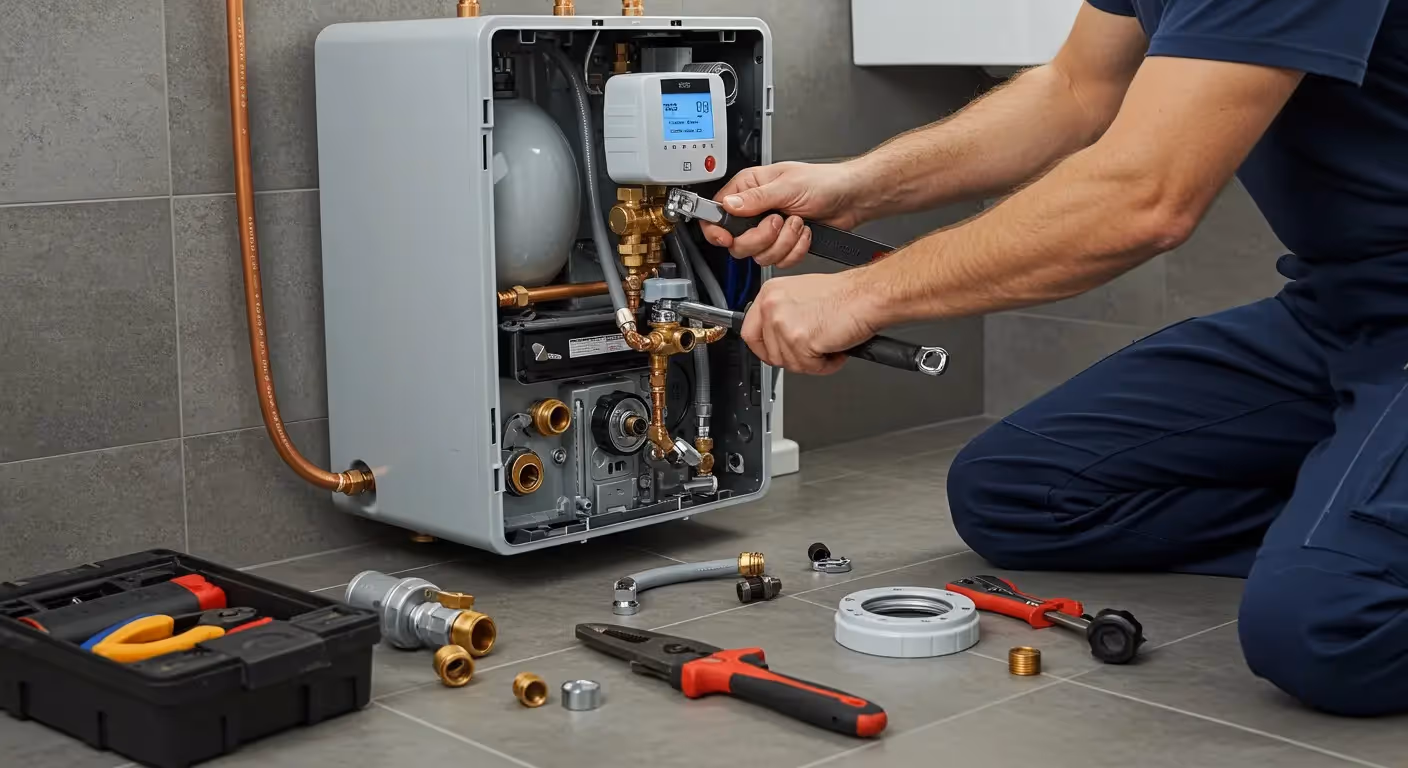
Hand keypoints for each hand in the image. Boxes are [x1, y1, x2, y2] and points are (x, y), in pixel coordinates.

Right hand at [701, 161, 864, 267]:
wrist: (850, 198)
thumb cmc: (824, 182)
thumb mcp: (787, 186)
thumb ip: (755, 198)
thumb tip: (728, 204)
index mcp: (749, 189)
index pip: (717, 213)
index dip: (718, 229)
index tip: (728, 237)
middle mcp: (755, 211)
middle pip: (737, 242)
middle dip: (761, 238)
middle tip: (777, 221)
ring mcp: (769, 230)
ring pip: (759, 255)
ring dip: (783, 242)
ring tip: (797, 223)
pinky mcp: (784, 245)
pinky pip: (779, 261)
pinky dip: (795, 250)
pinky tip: (804, 233)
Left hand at [740, 271, 880, 374]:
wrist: (867, 295)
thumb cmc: (844, 295)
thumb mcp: (801, 295)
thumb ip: (782, 314)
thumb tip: (774, 337)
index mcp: (770, 293)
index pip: (750, 332)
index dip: (765, 349)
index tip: (774, 354)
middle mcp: (772, 307)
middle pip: (770, 354)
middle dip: (794, 358)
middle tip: (812, 351)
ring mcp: (783, 324)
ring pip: (790, 364)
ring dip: (812, 362)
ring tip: (829, 346)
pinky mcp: (800, 340)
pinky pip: (808, 368)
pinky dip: (826, 366)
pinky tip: (835, 349)